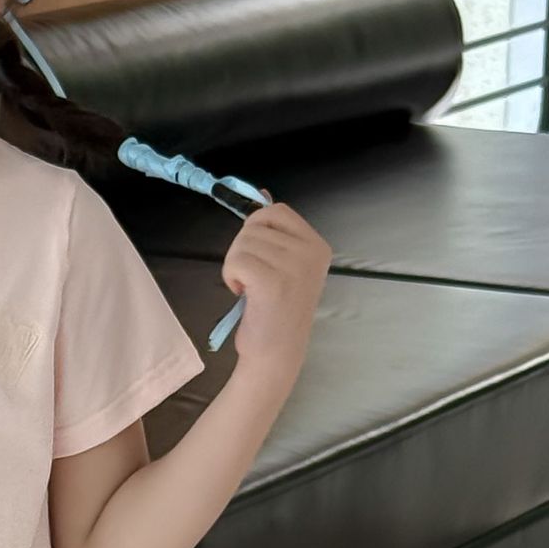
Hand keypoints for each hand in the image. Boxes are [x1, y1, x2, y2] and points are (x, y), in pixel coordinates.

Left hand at [222, 189, 333, 377]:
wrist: (275, 354)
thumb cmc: (275, 312)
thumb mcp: (282, 265)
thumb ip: (274, 231)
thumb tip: (260, 192)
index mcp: (317, 245)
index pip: (276, 211)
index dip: (255, 229)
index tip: (258, 255)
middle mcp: (310, 252)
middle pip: (254, 224)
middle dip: (242, 250)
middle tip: (252, 278)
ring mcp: (294, 265)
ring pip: (242, 242)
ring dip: (235, 266)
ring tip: (250, 289)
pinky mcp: (272, 280)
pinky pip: (236, 260)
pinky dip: (231, 277)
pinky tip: (245, 295)